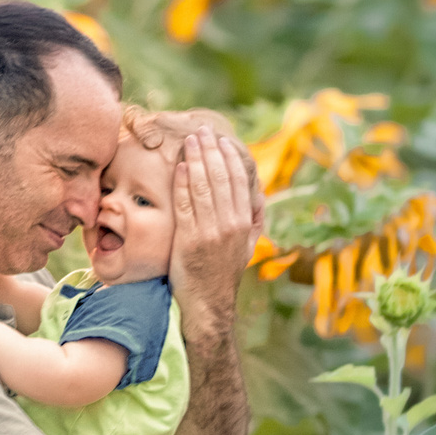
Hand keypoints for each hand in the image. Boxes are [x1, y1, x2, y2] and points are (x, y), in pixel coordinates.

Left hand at [168, 133, 255, 327]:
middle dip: (210, 151)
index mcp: (245, 223)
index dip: (229, 158)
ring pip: (203, 188)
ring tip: (188, 141)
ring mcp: (209, 232)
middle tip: (201, 130)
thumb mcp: (245, 246)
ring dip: (195, 161)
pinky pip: (185, 206)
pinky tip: (178, 167)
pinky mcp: (189, 240)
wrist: (208, 303)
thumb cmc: (222, 271)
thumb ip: (252, 220)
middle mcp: (230, 225)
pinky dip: (182, 184)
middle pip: (220, 179)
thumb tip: (257, 195)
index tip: (220, 140)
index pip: (238, 182)